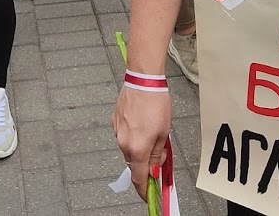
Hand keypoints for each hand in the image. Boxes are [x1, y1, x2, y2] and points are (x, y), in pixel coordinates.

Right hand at [113, 86, 172, 200]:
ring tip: (152, 131)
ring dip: (140, 147)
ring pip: (130, 149)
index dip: (144, 190)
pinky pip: (125, 136)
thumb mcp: (164, 133)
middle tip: (160, 153)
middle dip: (147, 162)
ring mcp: (117, 132)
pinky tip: (142, 124)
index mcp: (137, 148)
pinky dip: (134, 136)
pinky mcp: (115, 122)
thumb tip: (155, 168)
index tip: (149, 196)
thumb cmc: (156, 103)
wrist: (143, 81)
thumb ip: (157, 154)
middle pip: (134, 163)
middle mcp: (124, 142)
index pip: (139, 178)